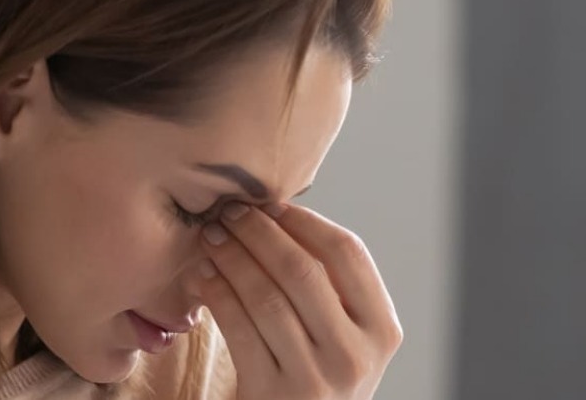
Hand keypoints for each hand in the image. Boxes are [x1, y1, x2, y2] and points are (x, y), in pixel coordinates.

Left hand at [188, 203, 402, 399]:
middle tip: (231, 212)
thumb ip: (332, 291)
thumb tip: (280, 216)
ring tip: (212, 238)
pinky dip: (218, 295)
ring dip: (232, 259)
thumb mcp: (346, 338)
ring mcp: (314, 378)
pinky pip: (239, 330)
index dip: (306, 222)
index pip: (349, 254)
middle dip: (260, 233)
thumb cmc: (320, 377)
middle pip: (303, 271)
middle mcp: (355, 355)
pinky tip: (203, 276)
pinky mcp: (272, 395)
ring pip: (266, 298)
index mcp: (382, 330)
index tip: (272, 204)